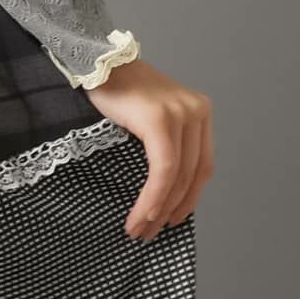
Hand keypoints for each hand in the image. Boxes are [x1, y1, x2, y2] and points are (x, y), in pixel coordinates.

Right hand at [84, 57, 214, 241]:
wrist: (98, 64)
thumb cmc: (116, 94)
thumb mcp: (148, 121)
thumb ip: (163, 147)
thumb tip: (162, 195)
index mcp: (199, 112)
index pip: (201, 166)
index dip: (188, 200)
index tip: (171, 221)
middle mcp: (196, 110)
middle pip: (192, 175)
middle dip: (171, 210)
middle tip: (149, 234)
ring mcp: (181, 113)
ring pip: (178, 176)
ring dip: (158, 209)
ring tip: (139, 229)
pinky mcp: (161, 120)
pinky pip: (163, 169)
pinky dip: (153, 196)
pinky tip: (141, 214)